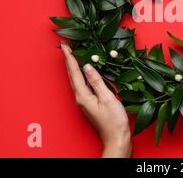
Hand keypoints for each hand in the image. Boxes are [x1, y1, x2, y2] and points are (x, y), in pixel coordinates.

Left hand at [61, 42, 131, 157]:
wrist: (117, 139)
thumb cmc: (114, 121)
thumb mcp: (108, 98)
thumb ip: (97, 81)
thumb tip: (87, 66)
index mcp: (83, 96)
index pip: (75, 72)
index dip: (70, 57)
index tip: (66, 44)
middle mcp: (80, 98)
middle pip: (72, 75)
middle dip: (69, 59)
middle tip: (66, 45)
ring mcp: (84, 101)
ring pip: (76, 80)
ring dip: (74, 66)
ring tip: (73, 53)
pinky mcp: (90, 103)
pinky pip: (82, 84)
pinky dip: (81, 74)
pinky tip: (84, 71)